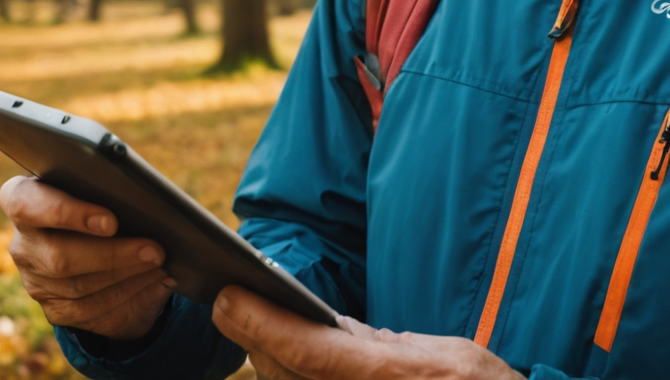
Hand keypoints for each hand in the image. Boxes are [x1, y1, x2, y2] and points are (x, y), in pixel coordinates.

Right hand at [0, 175, 176, 340]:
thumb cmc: (100, 202)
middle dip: (113, 255)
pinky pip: (91, 311)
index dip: (65, 212)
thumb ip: (109, 192)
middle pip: (59, 257)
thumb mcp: (100, 189)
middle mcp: (22, 243)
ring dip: (126, 276)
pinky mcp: (54, 309)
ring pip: (78, 288)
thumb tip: (147, 209)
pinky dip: (129, 296)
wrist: (99, 244)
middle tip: (154, 250)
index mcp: (23, 200)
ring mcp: (34, 281)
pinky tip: (154, 282)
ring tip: (159, 264)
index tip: (110, 221)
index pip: (24, 203)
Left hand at [211, 286, 522, 379]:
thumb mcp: (441, 356)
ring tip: (243, 318)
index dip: (264, 325)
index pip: (312, 352)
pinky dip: (290, 372)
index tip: (227, 298)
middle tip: (228, 301)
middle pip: (289, 374)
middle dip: (255, 339)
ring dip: (267, 358)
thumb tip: (328, 328)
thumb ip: (378, 345)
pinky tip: (276, 352)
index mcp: (398, 375)